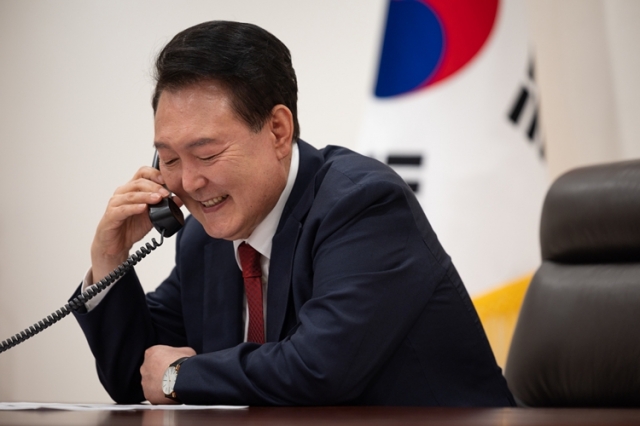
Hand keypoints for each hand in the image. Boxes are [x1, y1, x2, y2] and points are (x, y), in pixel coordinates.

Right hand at [90, 166, 173, 282]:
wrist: (117, 245)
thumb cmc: (131, 227)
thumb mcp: (153, 216)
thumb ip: (164, 207)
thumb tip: (179, 199)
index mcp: (133, 189)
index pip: (143, 173)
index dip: (154, 174)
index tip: (167, 180)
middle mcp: (123, 193)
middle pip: (138, 182)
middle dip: (154, 187)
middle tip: (166, 193)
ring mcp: (115, 203)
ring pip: (131, 195)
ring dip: (146, 196)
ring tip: (158, 199)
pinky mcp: (111, 215)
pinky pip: (123, 209)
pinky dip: (134, 208)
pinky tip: (144, 208)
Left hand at [141, 345, 195, 404]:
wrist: (183, 379)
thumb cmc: (183, 362)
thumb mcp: (185, 350)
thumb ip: (178, 352)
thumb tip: (181, 356)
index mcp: (151, 353)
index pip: (154, 355)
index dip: (164, 360)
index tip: (172, 363)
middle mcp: (144, 367)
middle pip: (151, 369)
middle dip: (159, 372)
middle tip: (172, 375)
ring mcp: (145, 382)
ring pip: (151, 383)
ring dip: (159, 384)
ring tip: (172, 385)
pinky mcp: (148, 394)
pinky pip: (154, 394)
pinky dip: (161, 395)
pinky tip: (171, 393)